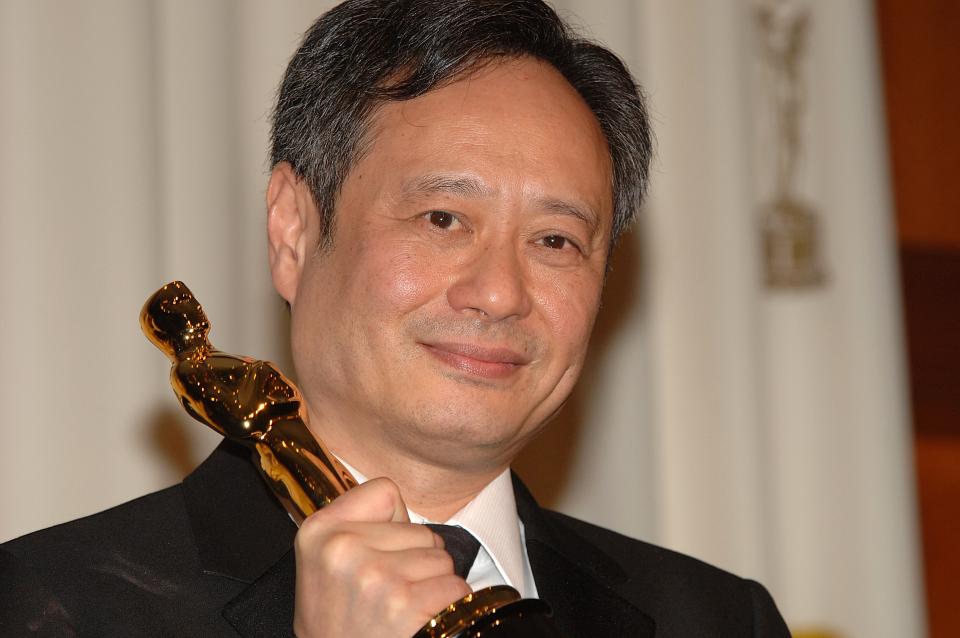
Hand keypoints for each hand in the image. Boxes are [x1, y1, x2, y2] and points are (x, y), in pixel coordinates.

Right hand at [293, 477, 470, 637]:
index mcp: (318, 531)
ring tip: (402, 606)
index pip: (386, 491)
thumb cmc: (336, 622)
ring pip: (441, 558)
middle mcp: (341, 549)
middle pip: (420, 530)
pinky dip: (448, 603)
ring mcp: (373, 576)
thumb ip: (354, 527)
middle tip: (389, 592)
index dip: (393, 523)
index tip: (379, 550)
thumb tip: (401, 512)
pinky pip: (454, 587)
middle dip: (416, 559)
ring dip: (432, 584)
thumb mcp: (323, 565)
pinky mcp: (402, 603)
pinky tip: (421, 617)